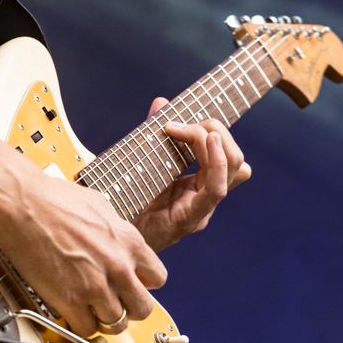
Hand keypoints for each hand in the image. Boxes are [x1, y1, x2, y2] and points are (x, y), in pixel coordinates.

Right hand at [0, 165, 168, 336]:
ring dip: (104, 319)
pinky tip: (73, 312)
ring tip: (91, 309)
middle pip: (143, 309)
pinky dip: (81, 325)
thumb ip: (116, 231)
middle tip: (115, 303)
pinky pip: (87, 329)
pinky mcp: (71, 300)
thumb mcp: (99, 206)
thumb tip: (116, 240)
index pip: (158, 279)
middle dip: (128, 308)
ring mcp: (95, 286)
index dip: (143, 284)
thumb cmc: (53, 198)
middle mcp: (118, 266)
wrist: (23, 203)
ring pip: (116, 324)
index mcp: (129, 242)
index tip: (131, 285)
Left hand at [132, 99, 251, 251]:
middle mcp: (205, 198)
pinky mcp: (191, 218)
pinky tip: (207, 141)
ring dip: (211, 139)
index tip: (181, 119)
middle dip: (214, 130)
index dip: (215, 131)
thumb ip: (154, 134)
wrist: (109, 240)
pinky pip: (216, 189)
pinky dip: (216, 162)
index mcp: (198, 187)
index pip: (228, 157)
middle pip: (234, 159)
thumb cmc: (126, 204)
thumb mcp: (143, 163)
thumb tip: (163, 102)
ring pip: (231, 168)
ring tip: (186, 128)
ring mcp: (201, 209)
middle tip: (180, 124)